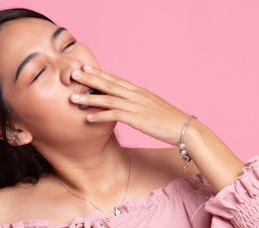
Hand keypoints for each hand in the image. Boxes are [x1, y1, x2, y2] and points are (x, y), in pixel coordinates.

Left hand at [70, 65, 190, 145]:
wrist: (185, 128)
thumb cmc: (170, 121)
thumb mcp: (152, 108)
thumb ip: (139, 104)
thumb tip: (128, 107)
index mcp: (139, 91)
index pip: (116, 79)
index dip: (99, 73)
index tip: (85, 68)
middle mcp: (136, 95)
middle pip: (109, 84)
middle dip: (89, 79)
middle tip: (73, 73)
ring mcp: (136, 106)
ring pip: (108, 99)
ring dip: (89, 98)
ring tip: (72, 98)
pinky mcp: (137, 119)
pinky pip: (115, 116)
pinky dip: (100, 116)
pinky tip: (88, 118)